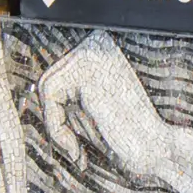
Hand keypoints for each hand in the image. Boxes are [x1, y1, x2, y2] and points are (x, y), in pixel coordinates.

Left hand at [37, 31, 168, 181]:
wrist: (158, 151)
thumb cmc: (129, 138)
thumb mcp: (94, 107)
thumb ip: (71, 92)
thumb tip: (34, 81)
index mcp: (104, 47)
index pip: (60, 75)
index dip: (61, 111)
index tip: (78, 142)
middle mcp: (99, 41)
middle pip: (50, 78)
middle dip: (56, 117)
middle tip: (75, 149)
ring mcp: (94, 52)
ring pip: (47, 86)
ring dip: (56, 126)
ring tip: (77, 149)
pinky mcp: (86, 70)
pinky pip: (49, 95)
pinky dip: (56, 128)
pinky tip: (76, 148)